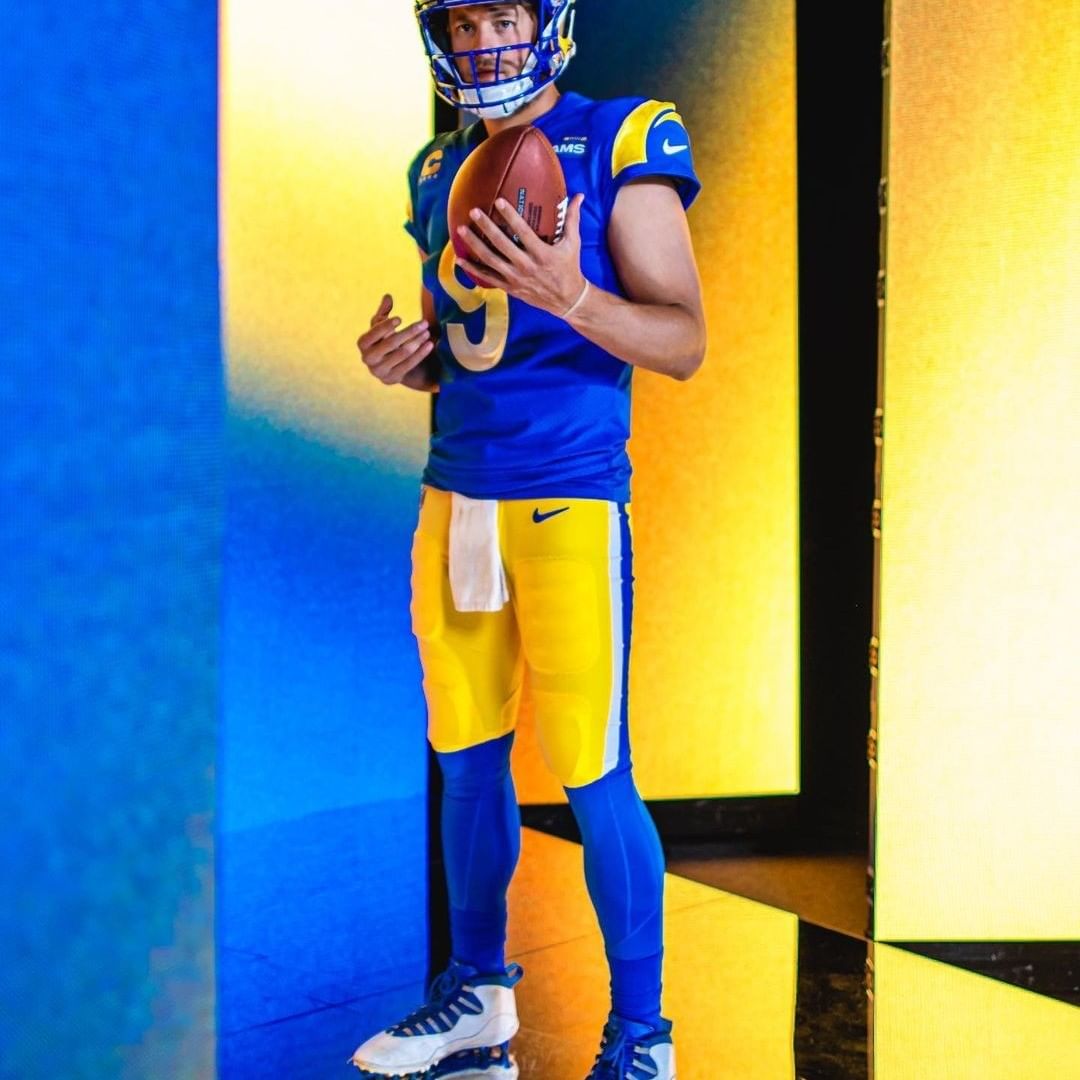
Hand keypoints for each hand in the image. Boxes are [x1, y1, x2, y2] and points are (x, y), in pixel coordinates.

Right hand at [356, 294, 434, 385]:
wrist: (388, 366)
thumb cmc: (383, 341)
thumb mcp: (381, 327)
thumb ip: (383, 312)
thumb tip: (388, 296)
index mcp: (363, 343)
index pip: (372, 334)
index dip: (385, 327)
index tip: (400, 319)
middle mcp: (368, 359)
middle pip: (391, 343)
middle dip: (409, 331)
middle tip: (424, 323)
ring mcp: (380, 371)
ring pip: (402, 354)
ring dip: (417, 341)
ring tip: (428, 332)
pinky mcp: (392, 379)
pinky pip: (409, 364)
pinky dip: (420, 353)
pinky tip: (430, 344)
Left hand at [454, 194, 587, 317]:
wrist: (567, 300)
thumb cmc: (569, 268)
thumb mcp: (574, 243)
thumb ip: (572, 219)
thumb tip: (579, 195)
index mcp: (542, 254)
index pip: (523, 232)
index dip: (510, 216)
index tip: (498, 201)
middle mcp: (526, 266)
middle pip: (501, 244)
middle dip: (486, 227)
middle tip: (473, 212)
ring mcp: (516, 278)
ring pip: (490, 260)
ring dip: (474, 245)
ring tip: (461, 230)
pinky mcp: (510, 287)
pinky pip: (487, 277)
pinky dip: (473, 269)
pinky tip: (460, 259)